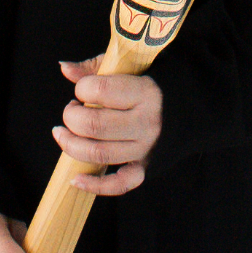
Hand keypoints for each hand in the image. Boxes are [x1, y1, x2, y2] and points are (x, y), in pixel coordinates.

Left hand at [52, 54, 162, 195]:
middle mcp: (146, 122)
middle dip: (71, 118)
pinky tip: (76, 179)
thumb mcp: (127, 66)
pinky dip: (95, 186)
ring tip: (61, 133)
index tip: (82, 89)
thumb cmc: (151, 81)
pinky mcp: (145, 168)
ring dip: (71, 145)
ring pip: (100, 154)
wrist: (190, 107)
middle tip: (70, 110)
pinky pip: (119, 184)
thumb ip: (94, 67)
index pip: (100, 90)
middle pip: (95, 125)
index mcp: (144, 91)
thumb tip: (64, 69)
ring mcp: (145, 148)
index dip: (82, 88)